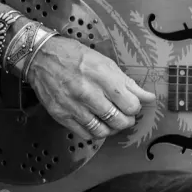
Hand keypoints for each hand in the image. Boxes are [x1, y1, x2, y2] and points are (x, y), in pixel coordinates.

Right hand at [25, 35, 156, 140]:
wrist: (41, 57)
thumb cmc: (76, 57)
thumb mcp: (106, 64)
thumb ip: (129, 83)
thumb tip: (149, 97)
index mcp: (102, 77)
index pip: (130, 105)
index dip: (135, 107)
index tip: (132, 104)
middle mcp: (88, 93)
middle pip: (119, 121)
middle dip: (126, 120)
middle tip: (124, 114)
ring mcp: (73, 106)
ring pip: (103, 131)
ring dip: (112, 128)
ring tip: (111, 120)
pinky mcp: (61, 115)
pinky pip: (85, 134)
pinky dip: (95, 132)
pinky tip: (96, 123)